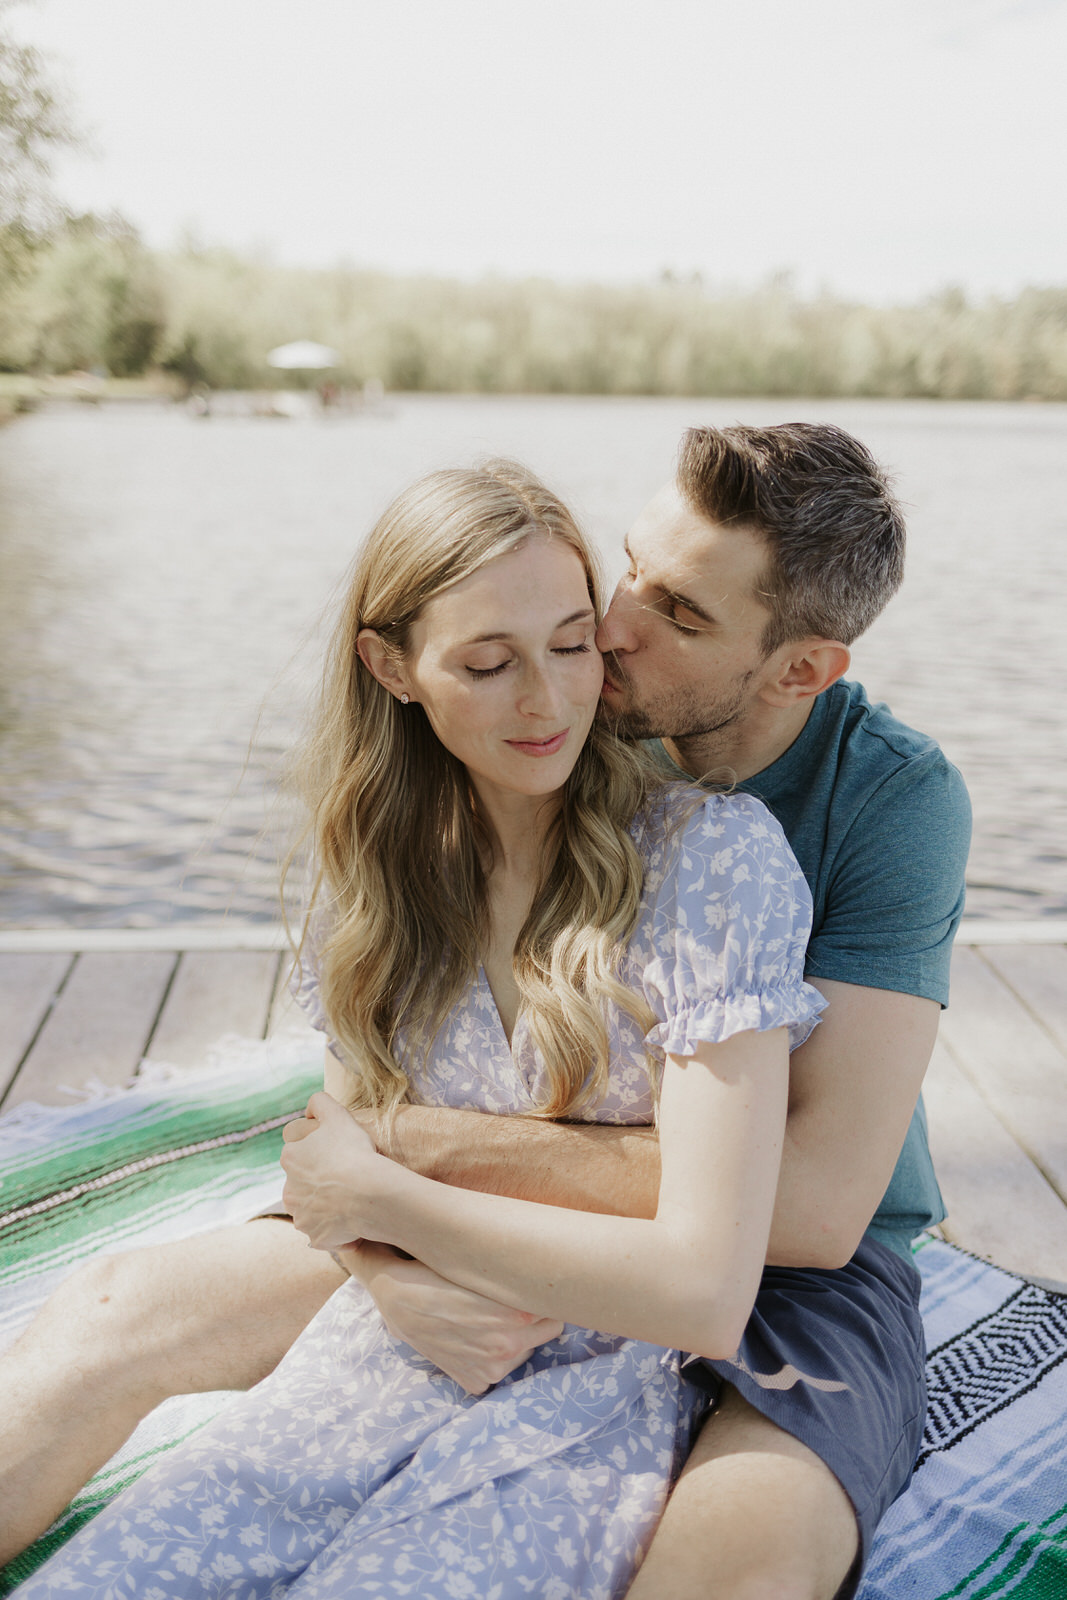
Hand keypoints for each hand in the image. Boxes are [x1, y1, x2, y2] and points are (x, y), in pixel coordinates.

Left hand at [280, 1092, 378, 1251]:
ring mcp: (301, 1217)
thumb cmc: (353, 1152)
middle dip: (320, 1183)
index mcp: (290, 1159)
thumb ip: (320, 1103)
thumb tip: (310, 1108)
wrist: (369, 1192)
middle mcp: (288, 1191)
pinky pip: (327, 1234)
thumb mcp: (337, 1115)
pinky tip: (355, 1222)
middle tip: (348, 1179)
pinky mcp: (316, 1238)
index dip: (320, 1154)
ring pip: (313, 1211)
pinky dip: (338, 1230)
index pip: (299, 1154)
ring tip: (353, 1201)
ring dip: (327, 1208)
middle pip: (304, 1185)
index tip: (338, 1157)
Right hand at [346, 1242, 564, 1393]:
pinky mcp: (477, 1382)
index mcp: (516, 1311)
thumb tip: (515, 1216)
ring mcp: (494, 1367)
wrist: (388, 1304)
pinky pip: (500, 1371)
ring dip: (518, 1337)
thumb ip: (490, 1246)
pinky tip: (474, 1338)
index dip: (547, 1291)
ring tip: (493, 1317)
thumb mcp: (461, 1254)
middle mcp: (511, 1343)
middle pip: (551, 1327)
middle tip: (516, 1296)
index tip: (539, 1281)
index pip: (557, 1305)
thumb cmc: (426, 1269)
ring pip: (529, 1350)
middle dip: (537, 1313)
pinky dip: (490, 1359)